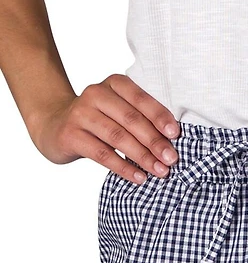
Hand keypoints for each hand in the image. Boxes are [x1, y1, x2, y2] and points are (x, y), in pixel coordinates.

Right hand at [27, 74, 180, 183]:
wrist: (55, 125)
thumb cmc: (100, 120)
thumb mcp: (119, 111)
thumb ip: (142, 118)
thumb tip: (173, 141)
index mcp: (114, 84)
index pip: (141, 99)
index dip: (160, 117)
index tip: (176, 135)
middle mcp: (96, 94)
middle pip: (131, 119)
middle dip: (155, 141)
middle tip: (172, 159)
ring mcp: (81, 114)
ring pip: (117, 137)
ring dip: (142, 156)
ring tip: (160, 171)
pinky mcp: (71, 135)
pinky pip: (103, 154)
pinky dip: (124, 168)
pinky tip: (139, 177)